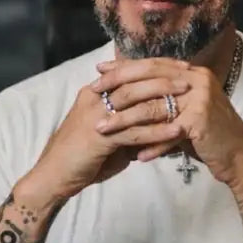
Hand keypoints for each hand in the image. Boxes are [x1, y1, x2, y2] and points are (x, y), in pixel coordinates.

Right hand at [20, 83, 188, 203]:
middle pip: (133, 79)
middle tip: (189, 76)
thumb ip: (130, 125)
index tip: (180, 66)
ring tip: (188, 98)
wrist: (53, 177)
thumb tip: (158, 125)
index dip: (155, 67)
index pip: (128, 71)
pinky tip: (177, 131)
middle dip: (163, 76)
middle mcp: (94, 98)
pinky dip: (157, 130)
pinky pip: (133, 131)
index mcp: (95, 92)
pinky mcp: (99, 138)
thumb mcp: (109, 135)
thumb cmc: (82, 157)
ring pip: (134, 100)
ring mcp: (95, 116)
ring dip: (163, 98)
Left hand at [91, 58, 242, 186]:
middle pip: (149, 77)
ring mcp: (201, 98)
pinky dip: (150, 145)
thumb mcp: (184, 110)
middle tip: (92, 92)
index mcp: (191, 72)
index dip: (125, 66)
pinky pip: (167, 133)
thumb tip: (128, 90)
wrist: (239, 157)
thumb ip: (162, 99)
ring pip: (153, 107)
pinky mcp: (201, 120)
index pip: (152, 64)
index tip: (99, 70)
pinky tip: (135, 157)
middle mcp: (197, 78)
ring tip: (102, 130)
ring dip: (125, 120)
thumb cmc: (208, 135)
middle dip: (118, 85)